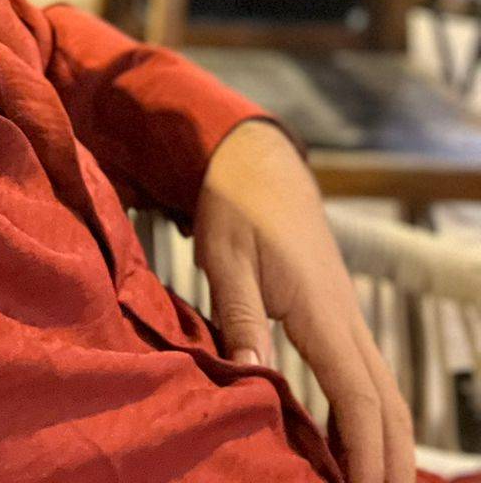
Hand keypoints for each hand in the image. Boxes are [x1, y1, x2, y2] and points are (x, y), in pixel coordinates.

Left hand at [194, 120, 415, 482]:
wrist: (256, 161)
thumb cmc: (235, 205)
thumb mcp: (224, 255)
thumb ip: (239, 315)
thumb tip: (253, 378)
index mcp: (321, 309)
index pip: (360, 398)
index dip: (367, 454)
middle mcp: (345, 318)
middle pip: (387, 404)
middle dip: (388, 461)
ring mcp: (345, 316)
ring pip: (382, 391)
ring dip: (382, 442)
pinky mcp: (334, 314)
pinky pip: (362, 375)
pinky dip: (364, 416)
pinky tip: (344, 445)